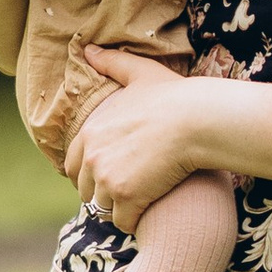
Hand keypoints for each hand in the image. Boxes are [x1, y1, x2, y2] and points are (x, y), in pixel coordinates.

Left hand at [68, 46, 209, 232]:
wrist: (198, 120)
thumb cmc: (174, 96)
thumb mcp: (141, 73)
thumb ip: (112, 63)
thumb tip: (88, 49)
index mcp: (91, 132)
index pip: (73, 165)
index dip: (90, 174)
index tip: (109, 178)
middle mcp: (93, 157)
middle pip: (86, 190)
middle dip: (103, 194)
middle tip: (127, 192)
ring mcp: (108, 179)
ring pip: (104, 208)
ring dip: (119, 208)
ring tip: (140, 203)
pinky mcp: (128, 197)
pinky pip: (123, 221)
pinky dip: (135, 221)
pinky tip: (148, 214)